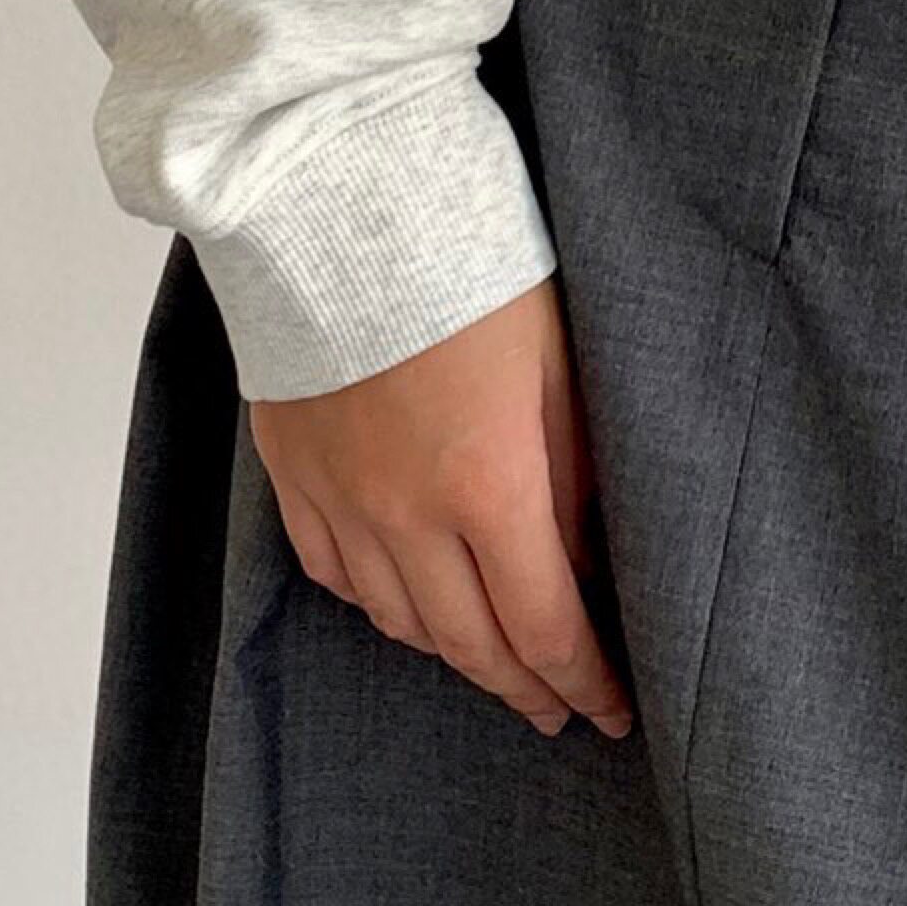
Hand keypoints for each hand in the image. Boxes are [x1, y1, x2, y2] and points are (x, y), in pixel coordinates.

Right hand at [248, 276, 634, 738]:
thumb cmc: (467, 258)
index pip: (545, 628)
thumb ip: (576, 471)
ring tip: (495, 662)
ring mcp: (340, 498)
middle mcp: (406, 514)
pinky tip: (408, 603)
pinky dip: (381, 604)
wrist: (337, 195)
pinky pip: (336, 574)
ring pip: (400, 621)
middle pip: (471, 646)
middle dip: (525, 687)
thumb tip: (589, 556)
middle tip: (561, 708)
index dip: (583, 681)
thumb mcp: (560, 358)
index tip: (613, 710)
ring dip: (456, 654)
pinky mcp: (293, 471)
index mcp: (488, 486)